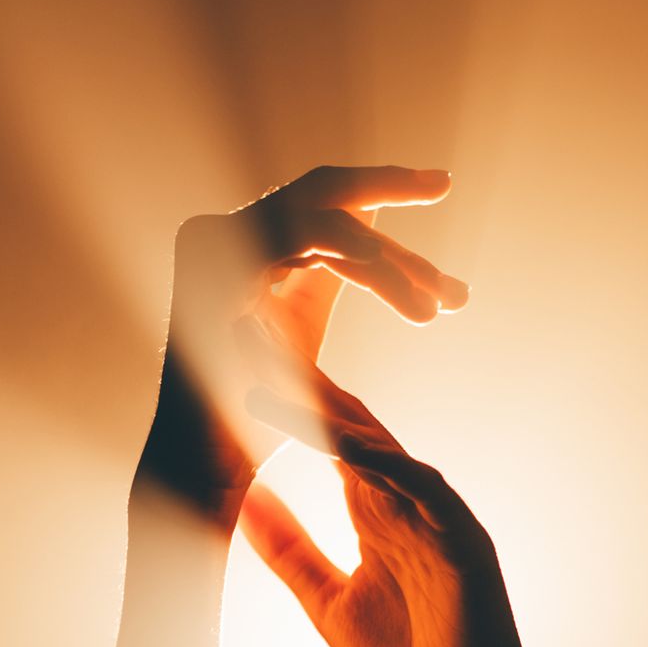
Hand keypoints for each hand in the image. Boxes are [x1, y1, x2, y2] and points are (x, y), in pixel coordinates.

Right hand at [135, 166, 467, 521]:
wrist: (205, 465)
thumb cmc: (249, 413)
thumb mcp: (297, 332)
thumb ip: (324, 280)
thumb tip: (373, 240)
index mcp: (242, 248)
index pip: (321, 209)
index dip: (379, 207)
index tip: (438, 210)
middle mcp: (222, 235)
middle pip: (318, 191)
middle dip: (387, 182)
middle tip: (442, 183)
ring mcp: (213, 244)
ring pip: (323, 219)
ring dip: (388, 258)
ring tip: (439, 295)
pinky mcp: (217, 264)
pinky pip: (300, 237)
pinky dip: (351, 250)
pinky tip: (393, 274)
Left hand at [240, 355, 557, 646]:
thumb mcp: (328, 605)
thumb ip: (292, 553)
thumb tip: (245, 505)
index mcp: (378, 511)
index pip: (327, 436)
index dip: (284, 396)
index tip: (238, 355)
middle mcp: (408, 499)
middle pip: (348, 420)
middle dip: (299, 376)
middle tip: (249, 322)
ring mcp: (436, 513)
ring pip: (376, 441)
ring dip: (325, 404)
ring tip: (274, 366)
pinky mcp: (459, 536)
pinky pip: (413, 485)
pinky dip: (373, 458)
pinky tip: (334, 434)